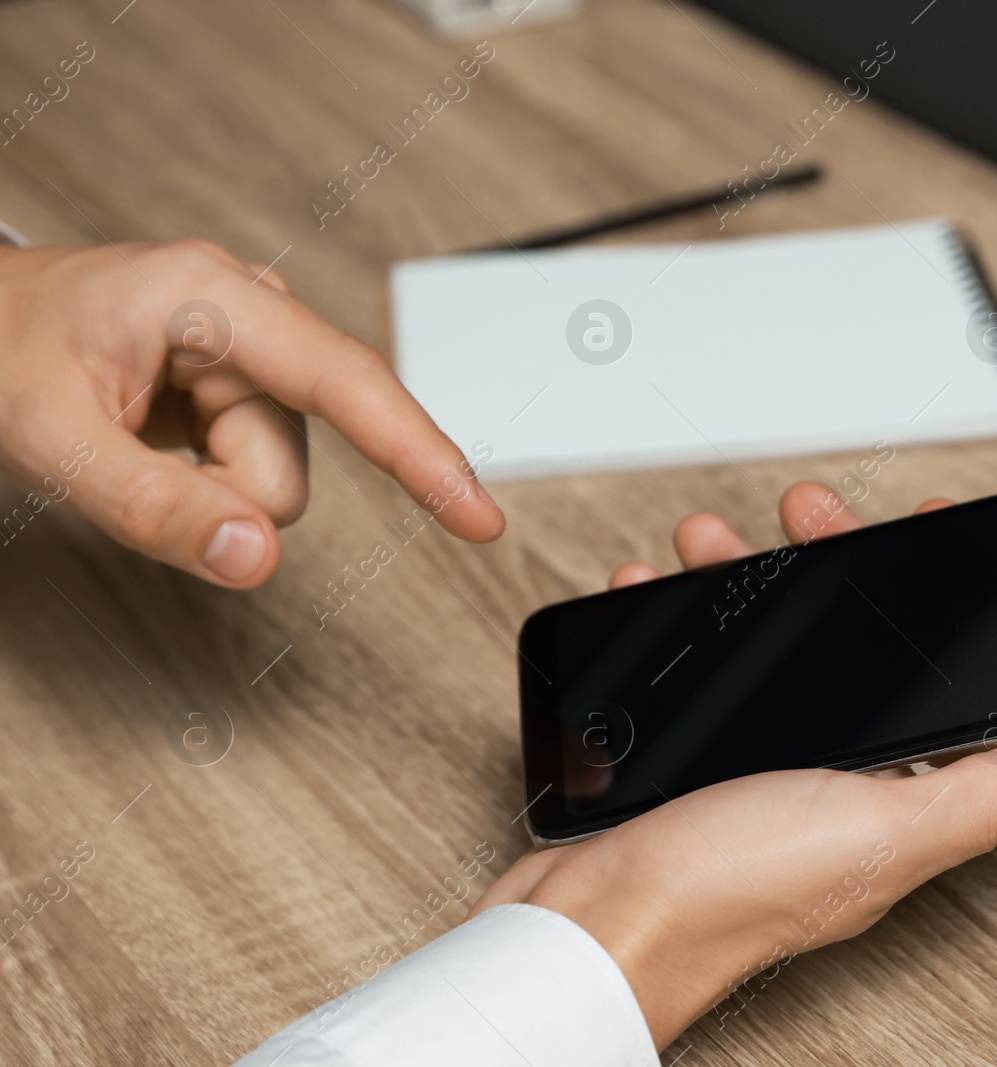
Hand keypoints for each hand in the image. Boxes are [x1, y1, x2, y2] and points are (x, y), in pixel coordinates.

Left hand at [0, 241, 503, 587]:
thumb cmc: (0, 350)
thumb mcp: (51, 437)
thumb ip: (155, 507)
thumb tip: (257, 558)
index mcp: (213, 298)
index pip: (348, 385)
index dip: (421, 456)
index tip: (479, 518)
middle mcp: (252, 316)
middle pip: (295, 460)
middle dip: (222, 494)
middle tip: (129, 460)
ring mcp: (255, 352)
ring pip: (276, 480)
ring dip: (208, 491)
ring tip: (133, 442)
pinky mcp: (249, 386)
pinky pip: (256, 474)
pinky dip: (208, 483)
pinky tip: (158, 440)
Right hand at [471, 482, 996, 1048]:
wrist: (593, 928)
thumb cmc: (728, 894)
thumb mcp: (881, 831)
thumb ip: (988, 794)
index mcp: (899, 794)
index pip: (953, 683)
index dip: (955, 605)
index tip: (940, 534)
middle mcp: (838, 780)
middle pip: (859, 648)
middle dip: (838, 563)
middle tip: (810, 512)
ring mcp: (766, 767)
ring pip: (772, 646)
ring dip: (748, 578)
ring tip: (712, 541)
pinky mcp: (698, 762)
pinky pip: (700, 674)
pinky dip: (679, 623)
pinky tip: (657, 593)